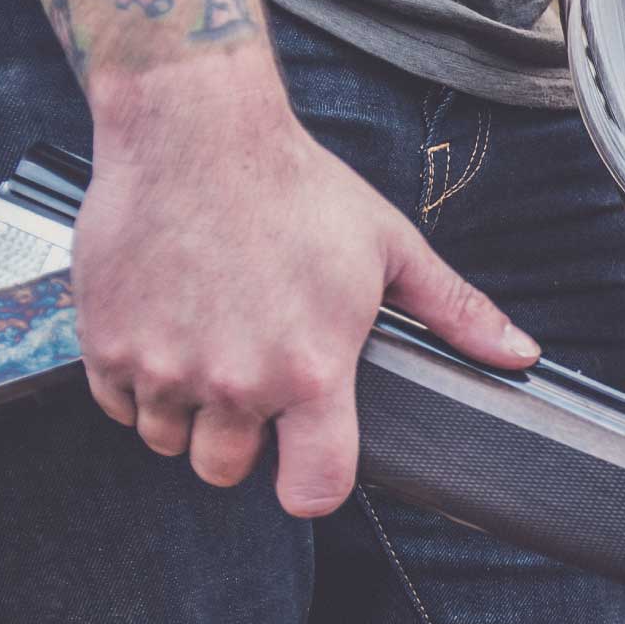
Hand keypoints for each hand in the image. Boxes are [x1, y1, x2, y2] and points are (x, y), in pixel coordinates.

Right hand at [72, 86, 538, 516]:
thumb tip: (517, 354)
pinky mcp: (107, 346)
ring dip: (188, 413)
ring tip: (210, 349)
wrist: (194, 131)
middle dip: (242, 443)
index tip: (309, 461)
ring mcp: (163, 368)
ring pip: (169, 442)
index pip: (312, 492)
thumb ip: (455, 313)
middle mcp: (234, 381)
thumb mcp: (391, 248)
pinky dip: (137, 384)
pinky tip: (167, 333)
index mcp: (309, 370)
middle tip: (253, 383)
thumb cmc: (293, 186)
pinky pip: (117, 407)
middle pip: (227, 471)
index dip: (313, 486)